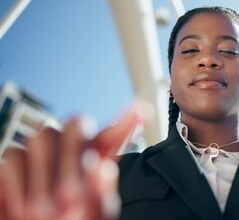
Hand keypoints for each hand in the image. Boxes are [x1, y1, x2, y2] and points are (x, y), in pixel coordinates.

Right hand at [0, 103, 144, 219]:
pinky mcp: (13, 165)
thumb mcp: (96, 216)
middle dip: (73, 157)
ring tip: (50, 211)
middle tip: (73, 196)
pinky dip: (21, 184)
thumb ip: (102, 195)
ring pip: (42, 136)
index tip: (142, 110)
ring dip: (46, 173)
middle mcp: (69, 151)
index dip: (125, 122)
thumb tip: (102, 167)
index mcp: (96, 161)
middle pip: (75, 124)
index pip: (111, 136)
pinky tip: (27, 207)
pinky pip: (14, 158)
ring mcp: (40, 155)